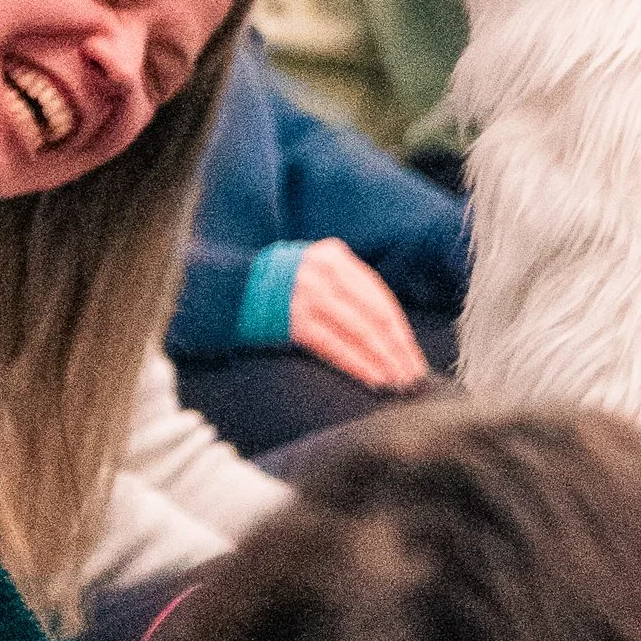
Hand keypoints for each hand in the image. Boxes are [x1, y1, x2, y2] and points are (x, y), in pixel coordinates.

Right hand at [285, 238, 433, 390]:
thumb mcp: (315, 270)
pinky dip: (357, 363)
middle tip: (412, 376)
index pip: (379, 297)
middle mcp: (325, 273)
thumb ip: (347, 287)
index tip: (413, 355)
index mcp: (335, 257)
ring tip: (397, 383)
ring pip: (359, 331)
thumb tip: (387, 331)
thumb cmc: (278, 286)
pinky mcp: (293, 322)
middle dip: (397, 349)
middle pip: (374, 315)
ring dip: (382, 360)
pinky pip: (334, 346)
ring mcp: (308, 296)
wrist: (228, 291)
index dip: (399, 329)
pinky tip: (372, 379)